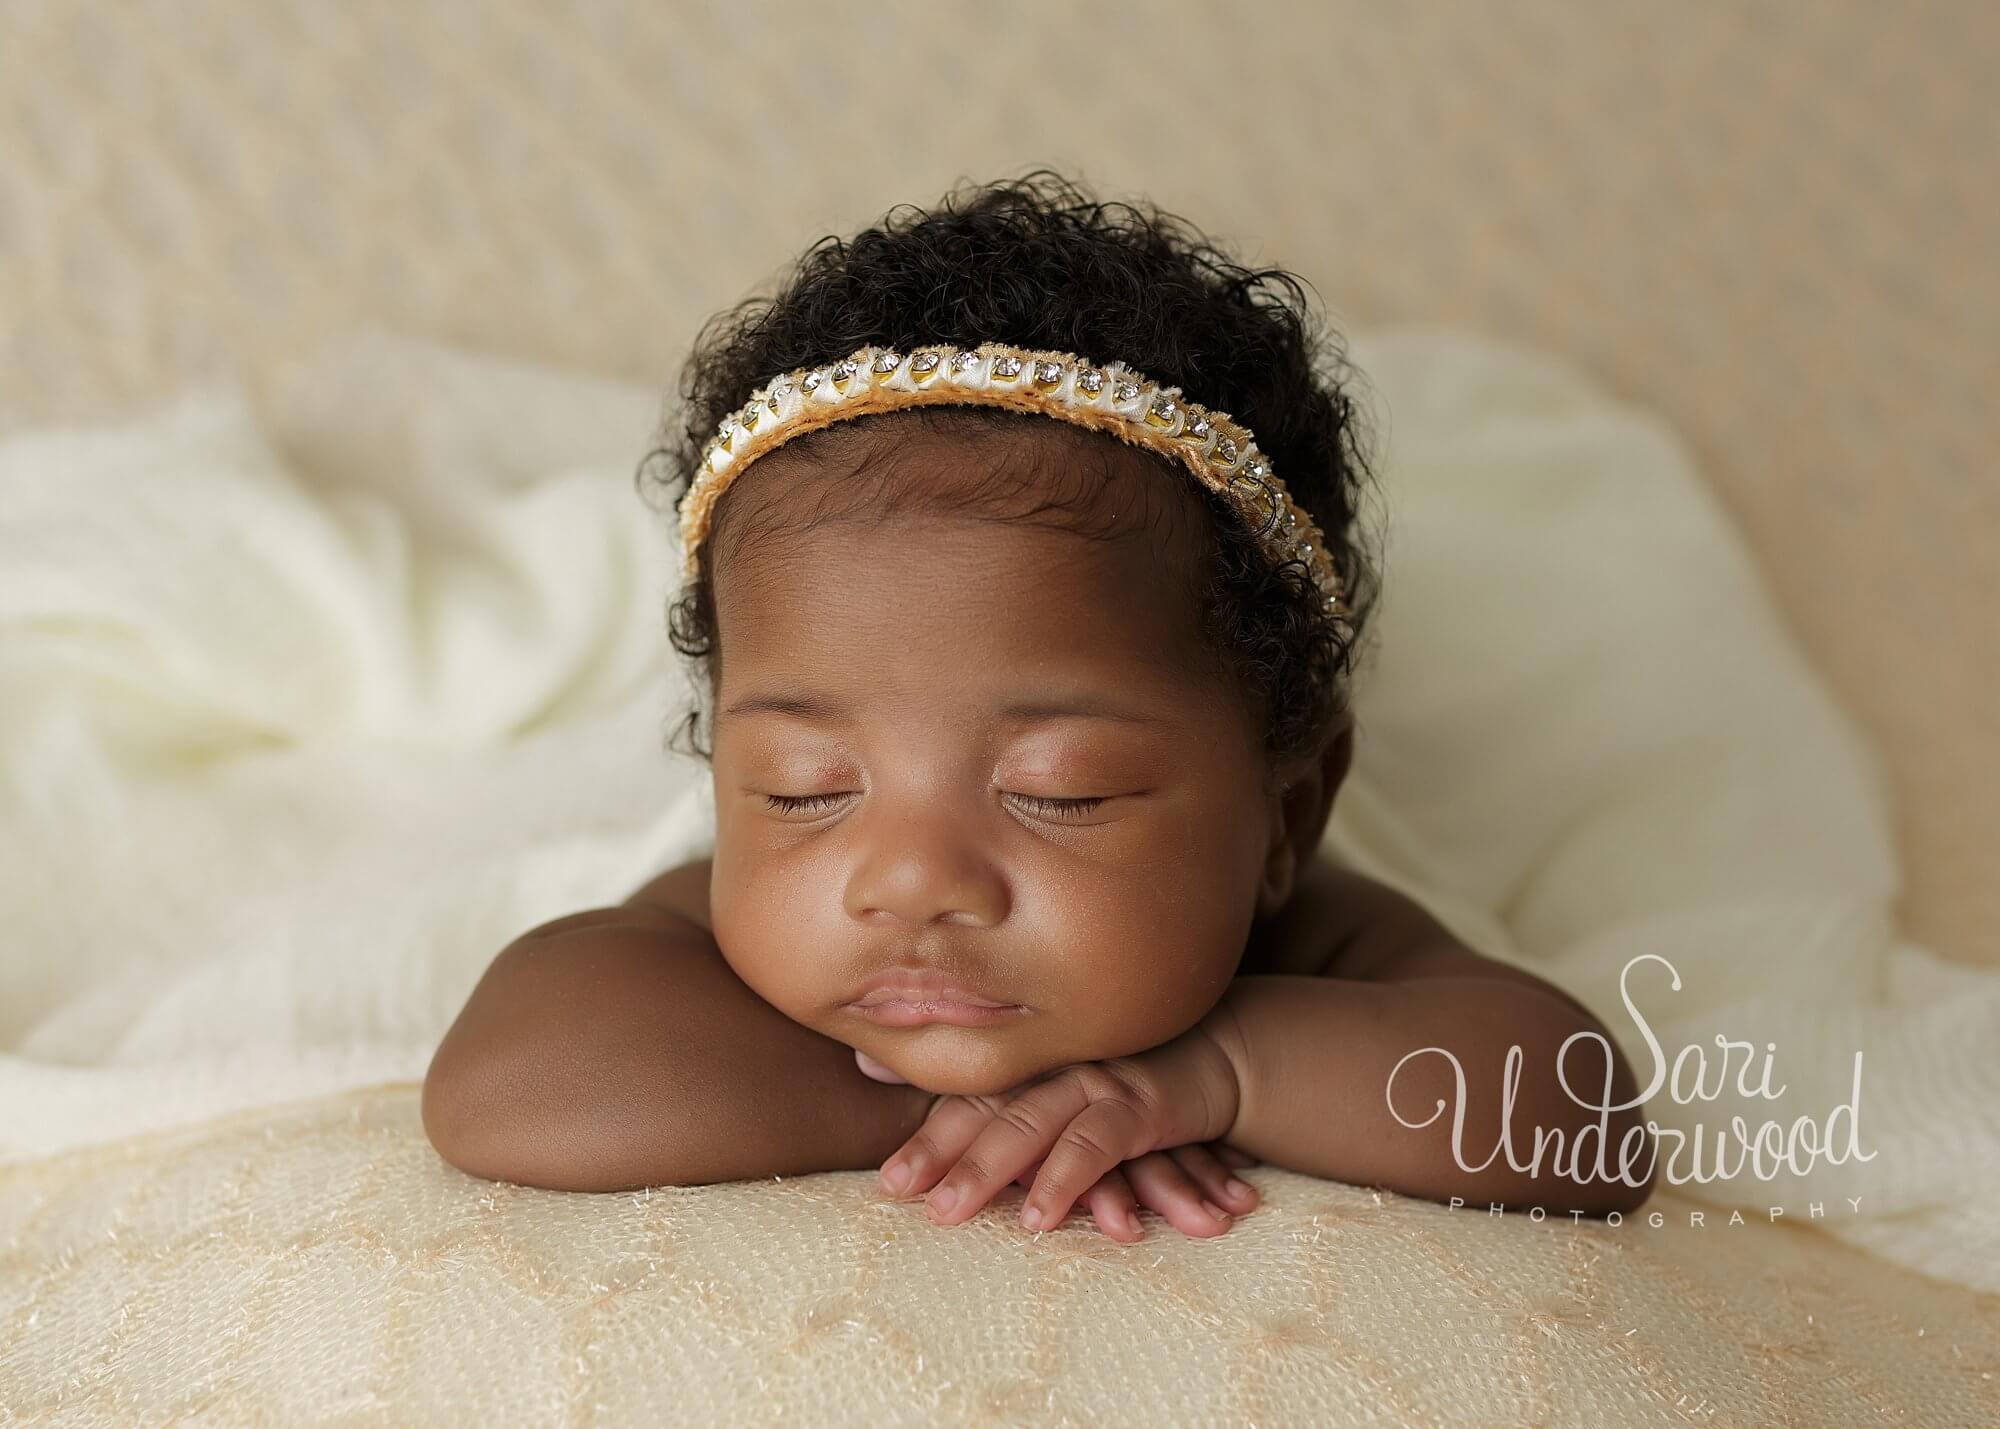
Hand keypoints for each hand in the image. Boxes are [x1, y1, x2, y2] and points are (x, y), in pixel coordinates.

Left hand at [875, 1016, 1245, 1241]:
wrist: (1215, 1059)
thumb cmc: (1123, 1087)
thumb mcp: (1053, 1096)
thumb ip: (985, 1101)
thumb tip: (870, 1065)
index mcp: (1030, 1074)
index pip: (968, 1104)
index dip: (928, 1142)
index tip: (889, 1186)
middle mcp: (1054, 1073)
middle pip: (988, 1113)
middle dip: (944, 1156)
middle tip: (905, 1198)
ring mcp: (1094, 1084)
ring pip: (1031, 1126)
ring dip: (988, 1169)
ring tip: (950, 1213)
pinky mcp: (1140, 1105)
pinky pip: (1096, 1144)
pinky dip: (1067, 1179)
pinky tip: (1039, 1217)